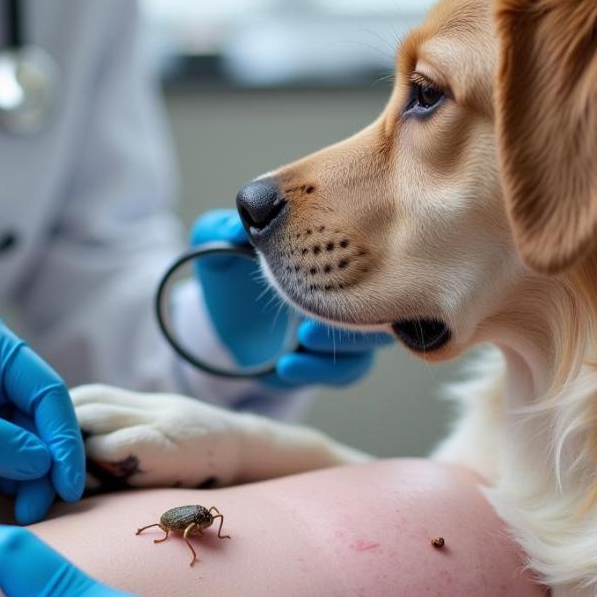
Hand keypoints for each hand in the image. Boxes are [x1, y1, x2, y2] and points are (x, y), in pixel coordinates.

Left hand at [191, 209, 391, 386]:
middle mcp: (351, 286)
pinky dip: (321, 371)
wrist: (223, 322)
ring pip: (371, 341)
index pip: (363, 249)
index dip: (352, 257)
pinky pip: (349, 371)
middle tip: (317, 314)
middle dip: (355, 309)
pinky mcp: (338, 361)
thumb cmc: (229, 272)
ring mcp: (350, 326)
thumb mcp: (214, 244)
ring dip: (341, 344)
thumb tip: (236, 225)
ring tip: (301, 340)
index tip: (320, 266)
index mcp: (331, 249)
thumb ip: (219, 229)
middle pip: (382, 300)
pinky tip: (285, 367)